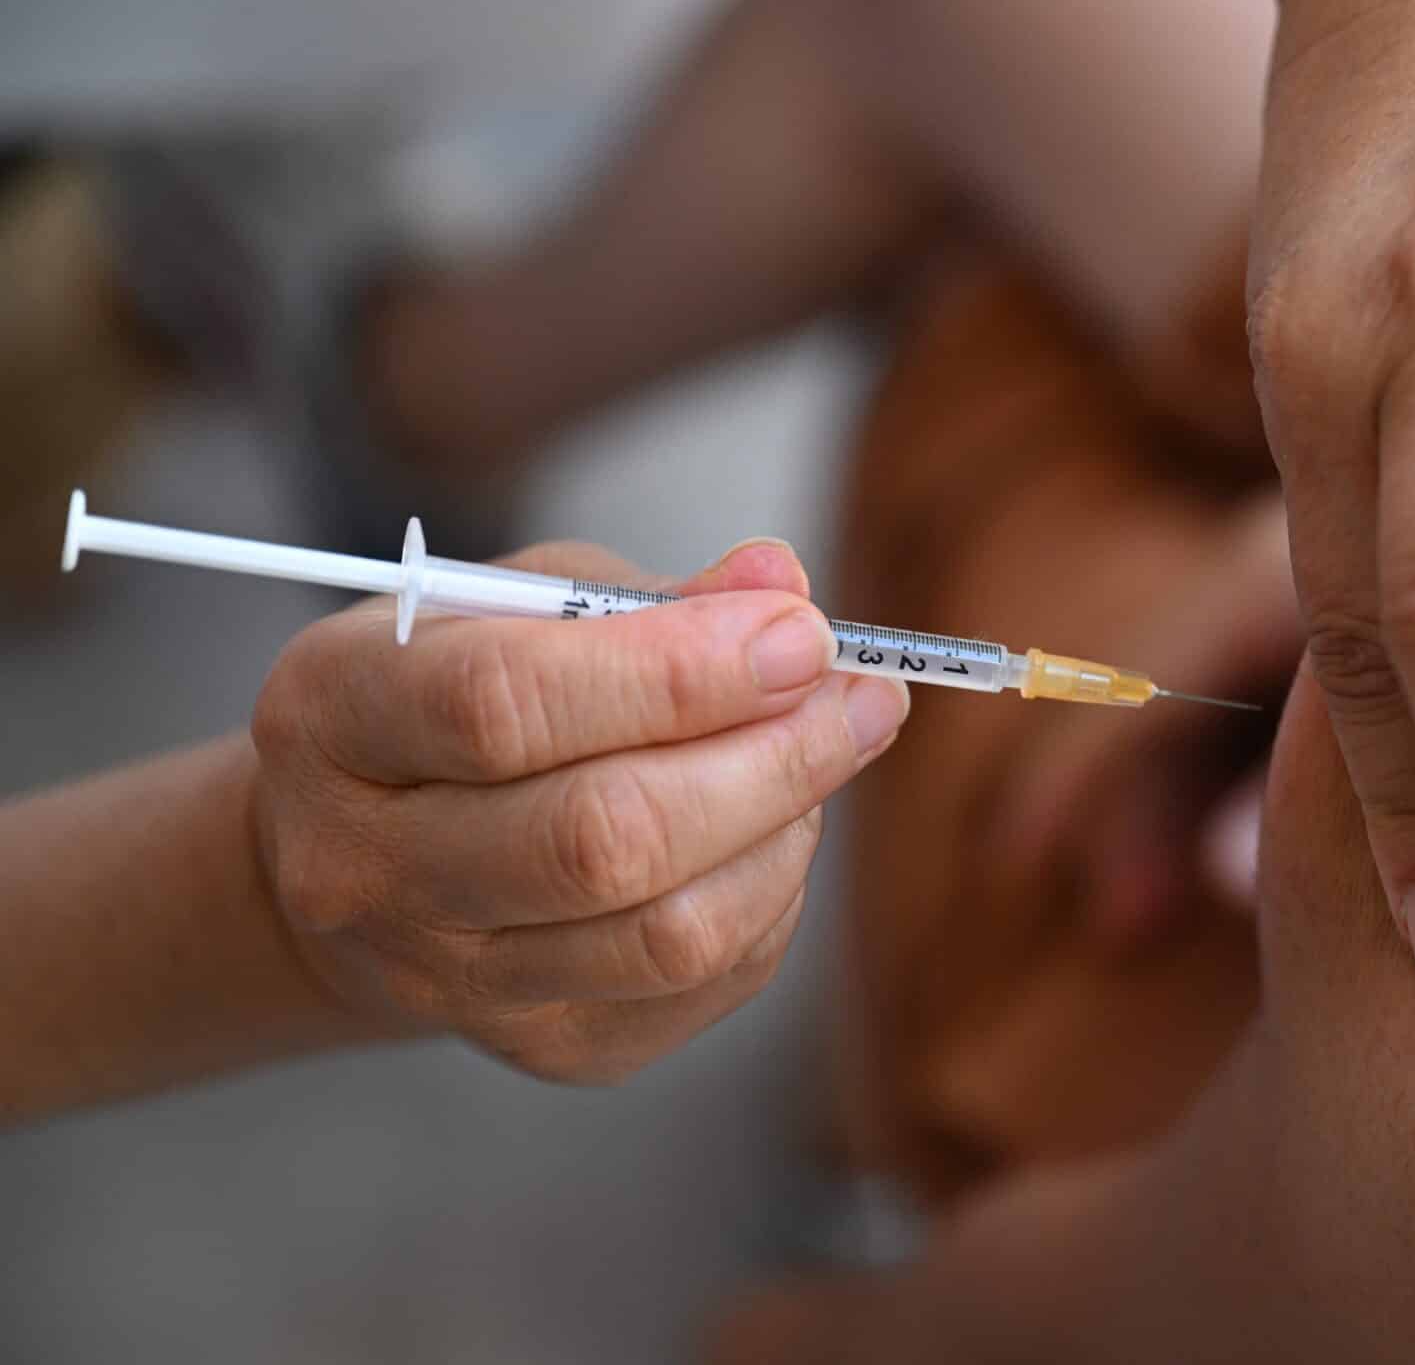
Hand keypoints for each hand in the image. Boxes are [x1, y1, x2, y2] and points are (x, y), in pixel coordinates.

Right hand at [248, 539, 907, 1081]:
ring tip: (825, 749)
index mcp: (332, 719)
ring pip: (669, 933)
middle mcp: (366, 870)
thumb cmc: (452, 699)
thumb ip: (645, 598)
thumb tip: (781, 585)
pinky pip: (705, 983)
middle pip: (601, 839)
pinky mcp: (546, 1049)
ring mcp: (452, 981)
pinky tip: (770, 829)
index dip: (677, 670)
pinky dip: (771, 894)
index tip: (800, 633)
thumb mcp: (515, 605)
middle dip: (770, 757)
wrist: (363, 861)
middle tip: (862, 695)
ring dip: (787, 830)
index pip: (505, 704)